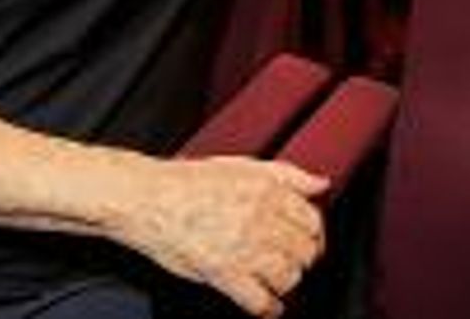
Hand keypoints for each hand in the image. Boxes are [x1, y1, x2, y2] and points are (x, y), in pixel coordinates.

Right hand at [113, 155, 327, 316]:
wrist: (148, 198)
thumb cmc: (189, 181)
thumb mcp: (243, 165)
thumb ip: (287, 174)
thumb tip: (321, 183)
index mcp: (267, 190)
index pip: (311, 220)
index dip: (312, 234)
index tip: (307, 240)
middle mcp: (260, 219)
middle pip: (304, 251)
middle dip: (302, 260)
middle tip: (292, 261)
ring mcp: (243, 247)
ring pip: (288, 277)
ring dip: (286, 283)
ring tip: (278, 280)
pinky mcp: (223, 273)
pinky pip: (260, 301)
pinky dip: (269, 308)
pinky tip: (269, 306)